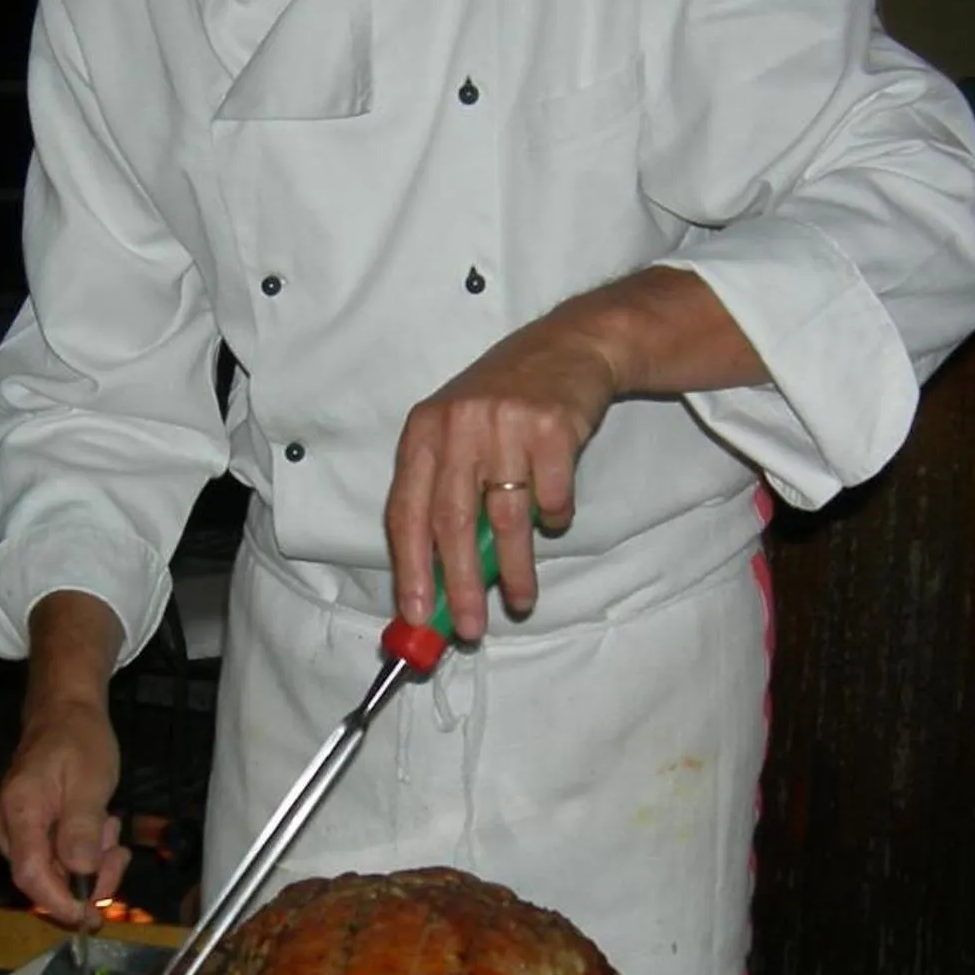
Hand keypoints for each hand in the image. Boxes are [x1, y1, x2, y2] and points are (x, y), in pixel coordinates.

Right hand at [0, 697, 128, 923]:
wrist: (65, 713)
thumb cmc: (77, 740)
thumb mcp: (90, 781)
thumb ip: (82, 829)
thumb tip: (81, 873)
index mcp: (19, 812)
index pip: (30, 876)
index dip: (60, 902)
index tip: (90, 915)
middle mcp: (8, 827)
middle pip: (43, 878)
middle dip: (87, 878)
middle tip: (118, 854)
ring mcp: (16, 830)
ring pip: (54, 870)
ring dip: (90, 862)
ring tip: (109, 826)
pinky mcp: (30, 830)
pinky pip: (57, 857)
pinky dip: (84, 852)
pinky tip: (100, 827)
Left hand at [386, 310, 619, 641]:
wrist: (568, 346)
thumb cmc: (502, 406)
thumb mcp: (458, 435)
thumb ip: (443, 498)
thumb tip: (436, 585)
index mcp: (423, 433)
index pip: (406, 511)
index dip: (409, 569)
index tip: (416, 614)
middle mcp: (458, 426)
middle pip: (452, 522)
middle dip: (459, 584)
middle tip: (468, 627)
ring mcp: (505, 424)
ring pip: (506, 517)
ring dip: (515, 569)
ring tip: (521, 600)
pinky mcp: (552, 426)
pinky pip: (552, 495)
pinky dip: (555, 518)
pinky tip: (555, 519)